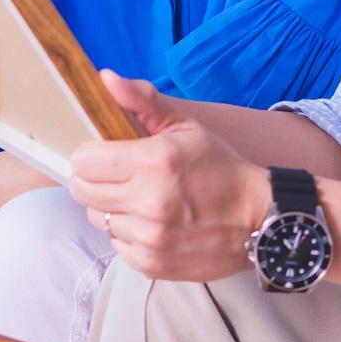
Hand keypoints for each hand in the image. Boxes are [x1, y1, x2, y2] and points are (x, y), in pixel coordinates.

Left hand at [68, 71, 274, 283]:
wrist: (258, 219)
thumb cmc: (219, 168)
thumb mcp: (186, 127)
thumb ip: (142, 101)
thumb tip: (105, 77)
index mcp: (153, 162)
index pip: (84, 161)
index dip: (90, 155)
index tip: (105, 155)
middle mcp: (147, 201)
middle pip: (82, 191)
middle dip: (94, 180)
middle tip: (119, 176)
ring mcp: (149, 237)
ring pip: (97, 218)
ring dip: (111, 208)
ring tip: (141, 200)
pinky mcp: (151, 264)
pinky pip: (116, 244)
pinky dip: (128, 234)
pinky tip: (152, 224)